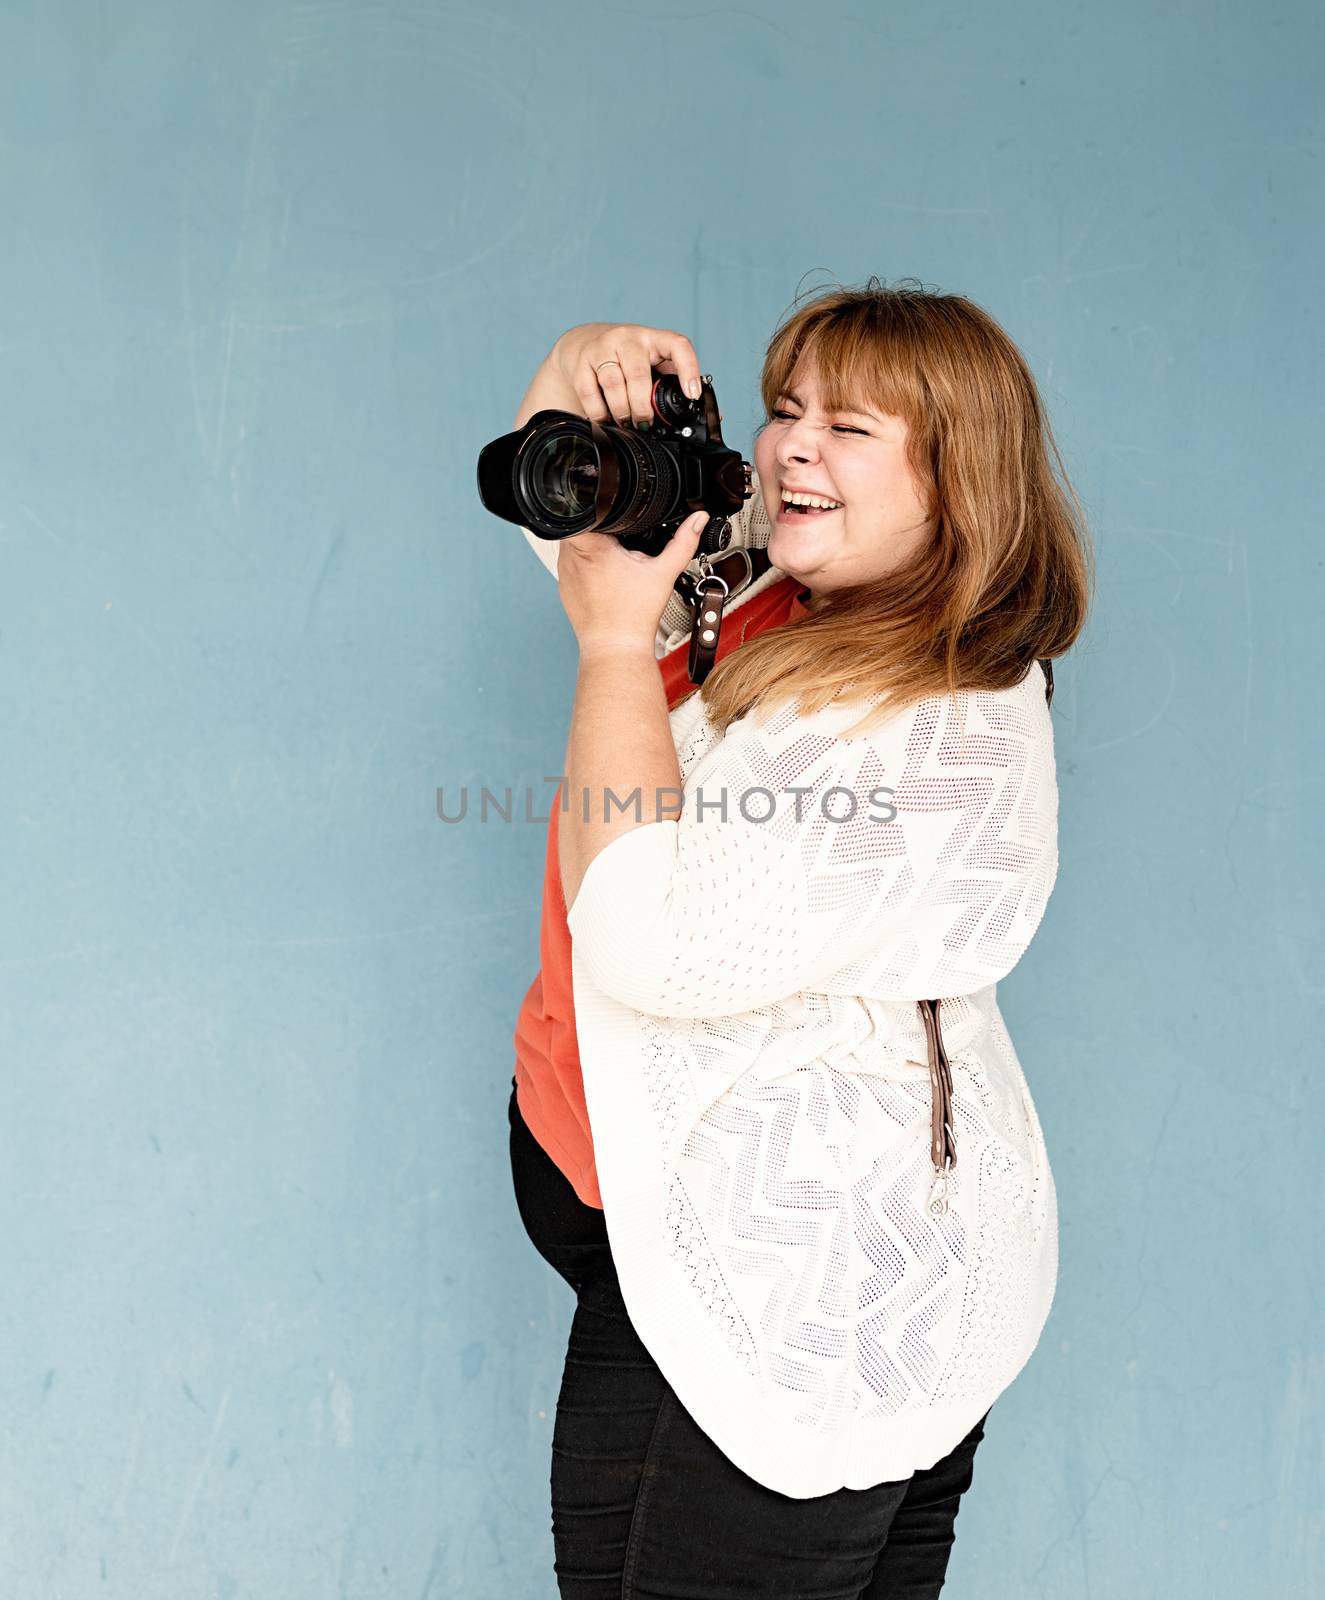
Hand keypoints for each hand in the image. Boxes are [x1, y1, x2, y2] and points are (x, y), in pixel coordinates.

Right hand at [552, 321, 720, 426]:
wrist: (582, 343)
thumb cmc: (626, 359)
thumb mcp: (651, 362)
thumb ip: (674, 382)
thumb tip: (712, 414)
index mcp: (653, 339)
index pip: (677, 345)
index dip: (688, 369)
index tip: (692, 395)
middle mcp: (628, 338)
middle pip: (639, 375)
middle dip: (643, 407)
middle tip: (645, 423)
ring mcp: (602, 348)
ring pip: (613, 384)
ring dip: (621, 411)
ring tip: (626, 422)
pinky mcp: (581, 362)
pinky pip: (589, 392)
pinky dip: (599, 412)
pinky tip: (605, 418)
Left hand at [556, 509, 709, 658]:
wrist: (616, 648)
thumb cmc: (633, 616)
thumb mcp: (663, 572)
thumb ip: (683, 542)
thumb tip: (697, 520)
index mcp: (591, 546)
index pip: (586, 509)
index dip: (602, 508)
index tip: (615, 518)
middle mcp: (571, 557)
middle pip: (583, 525)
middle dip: (603, 530)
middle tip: (621, 546)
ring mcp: (565, 573)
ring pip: (576, 545)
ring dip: (593, 548)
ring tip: (614, 564)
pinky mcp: (564, 588)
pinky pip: (573, 567)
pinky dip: (587, 568)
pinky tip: (605, 580)